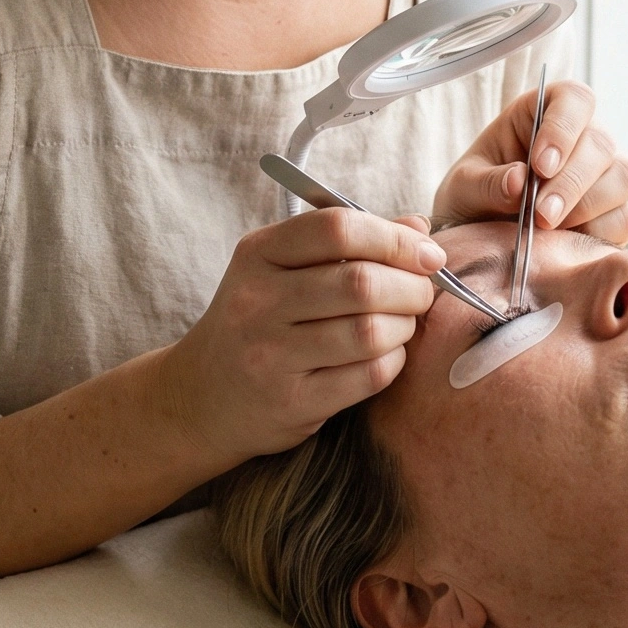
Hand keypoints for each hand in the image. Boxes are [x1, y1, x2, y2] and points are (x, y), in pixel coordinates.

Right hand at [157, 207, 443, 460]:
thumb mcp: (283, 269)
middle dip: (411, 287)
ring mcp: (270, 355)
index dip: (395, 238)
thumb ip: (349, 244)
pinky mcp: (290, 402)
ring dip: (405, 327)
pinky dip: (392, 362)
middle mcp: (257, 301)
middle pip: (362, 283)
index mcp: (258, 254)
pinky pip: (368, 376)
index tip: (427, 253)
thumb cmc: (258, 323)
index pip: (337, 228)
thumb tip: (419, 225)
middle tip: (422, 294)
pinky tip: (384, 356)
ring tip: (402, 325)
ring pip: (370, 331)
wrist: (201, 396)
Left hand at [432, 80, 627, 243]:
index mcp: (543, 114)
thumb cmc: (474, 197)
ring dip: (588, 205)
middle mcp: (582, 138)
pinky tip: (565, 241)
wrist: (481, 238)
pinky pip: (625, 217)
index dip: (564, 127)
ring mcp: (604, 175)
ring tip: (547, 229)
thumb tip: (518, 181)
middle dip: (571, 181)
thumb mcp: (463, 187)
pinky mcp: (615, 212)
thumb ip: (486, 182)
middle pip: (601, 142)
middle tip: (540, 213)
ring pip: (623, 177)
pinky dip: (599, 232)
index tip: (540, 164)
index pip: (575, 99)